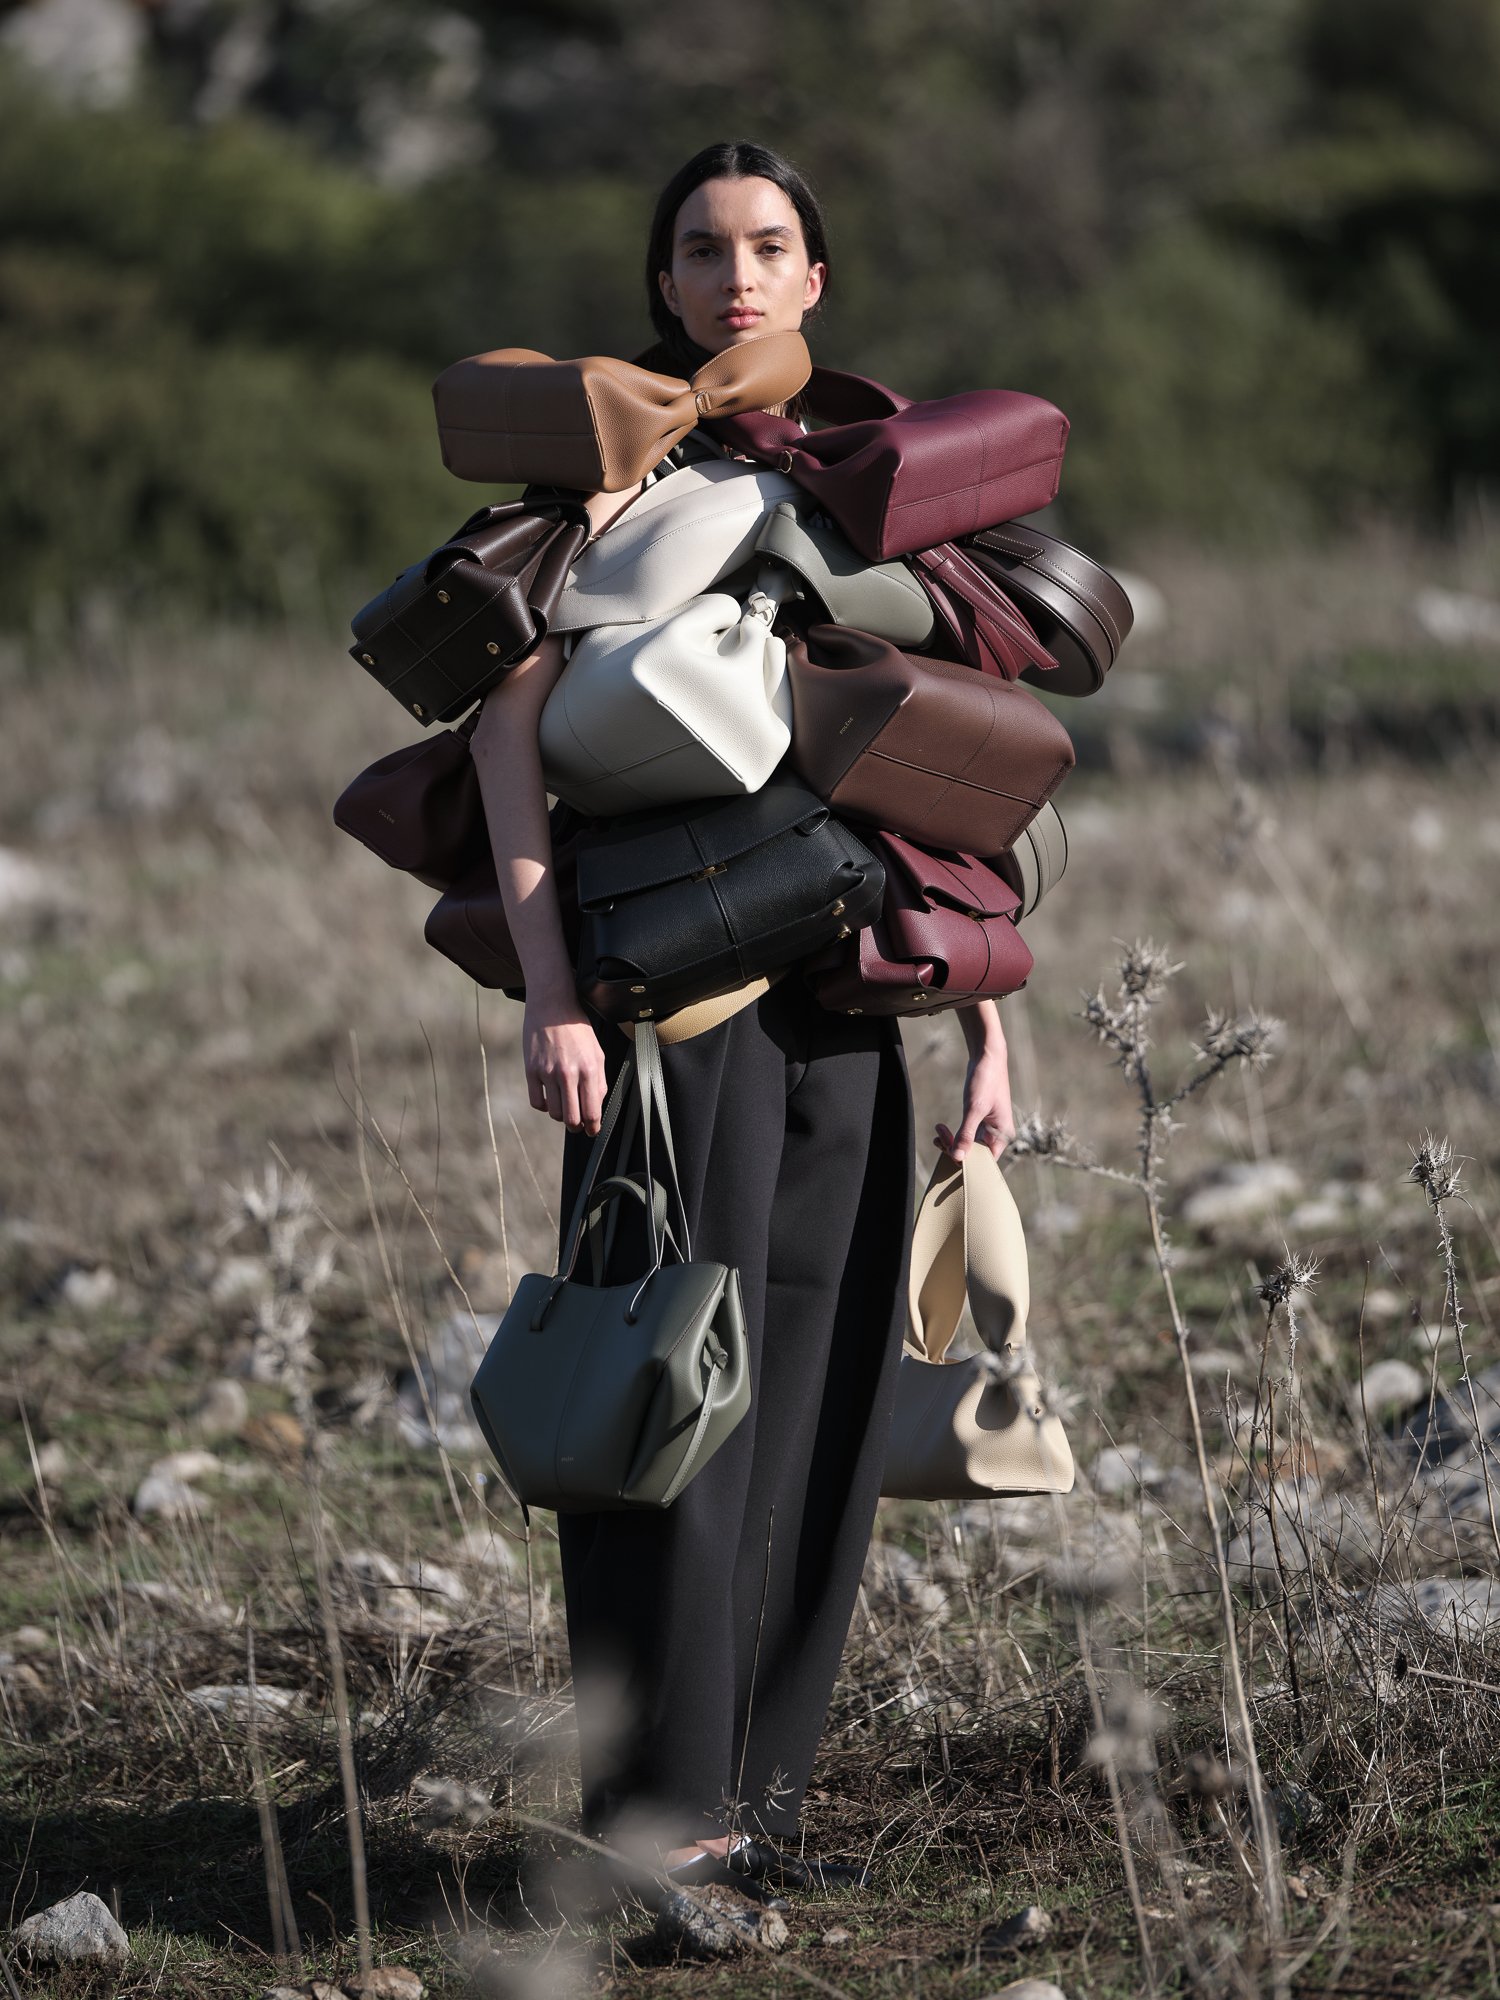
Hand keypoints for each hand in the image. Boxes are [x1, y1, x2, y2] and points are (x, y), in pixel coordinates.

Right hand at [522, 990, 607, 1134]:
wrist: (552, 1006)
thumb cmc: (577, 1029)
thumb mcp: (597, 1052)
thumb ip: (599, 1080)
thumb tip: (596, 1105)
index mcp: (589, 1069)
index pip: (592, 1111)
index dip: (593, 1127)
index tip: (592, 1131)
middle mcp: (569, 1073)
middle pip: (572, 1118)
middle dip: (577, 1127)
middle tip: (577, 1126)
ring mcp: (548, 1073)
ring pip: (554, 1113)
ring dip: (560, 1116)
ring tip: (564, 1108)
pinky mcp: (531, 1070)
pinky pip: (537, 1102)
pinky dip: (544, 1106)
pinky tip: (549, 1100)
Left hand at [935, 1026, 1014, 1161]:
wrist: (987, 1056)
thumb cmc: (986, 1080)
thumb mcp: (974, 1108)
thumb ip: (966, 1134)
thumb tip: (958, 1158)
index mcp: (1002, 1135)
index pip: (984, 1161)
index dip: (965, 1161)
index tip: (947, 1152)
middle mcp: (997, 1134)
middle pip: (974, 1154)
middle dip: (955, 1149)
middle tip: (938, 1138)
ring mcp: (988, 1127)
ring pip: (968, 1144)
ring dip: (951, 1141)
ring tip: (938, 1131)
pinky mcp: (979, 1119)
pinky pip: (965, 1134)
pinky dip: (953, 1134)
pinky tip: (941, 1130)